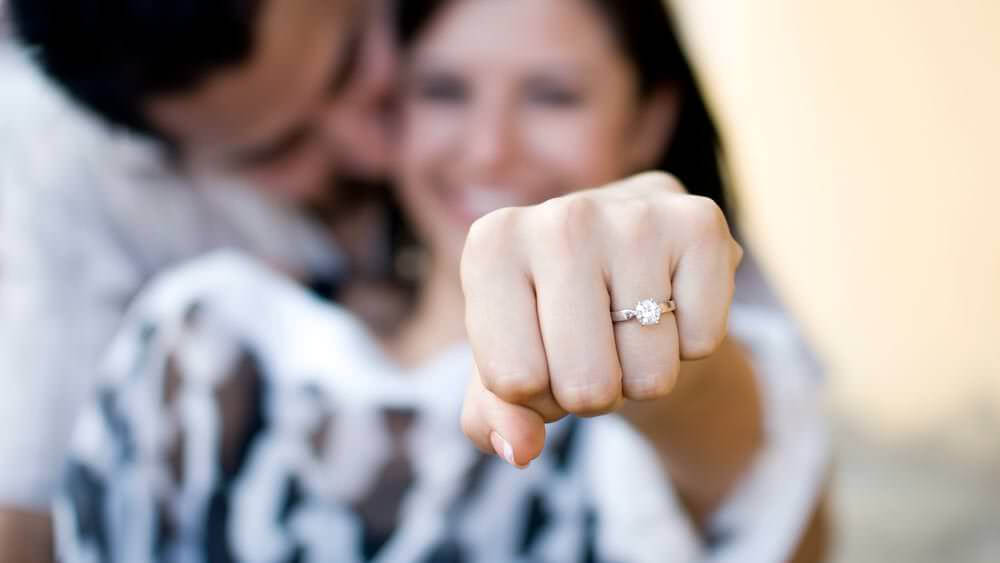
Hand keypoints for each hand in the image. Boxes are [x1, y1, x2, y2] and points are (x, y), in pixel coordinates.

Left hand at [459, 172, 742, 466]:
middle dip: (592, 393)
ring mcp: (634, 216)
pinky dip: (690, 344)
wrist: (624, 258)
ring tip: (628, 324)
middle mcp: (561, 218)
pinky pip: (702, 343)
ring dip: (643, 373)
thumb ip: (493, 418)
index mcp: (491, 245)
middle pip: (586, 385)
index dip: (535, 395)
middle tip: (592, 348)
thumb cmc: (550, 321)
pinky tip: (671, 300)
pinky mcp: (700, 222)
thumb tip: (518, 449)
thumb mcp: (506, 369)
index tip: (539, 354)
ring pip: (650, 374)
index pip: (514, 383)